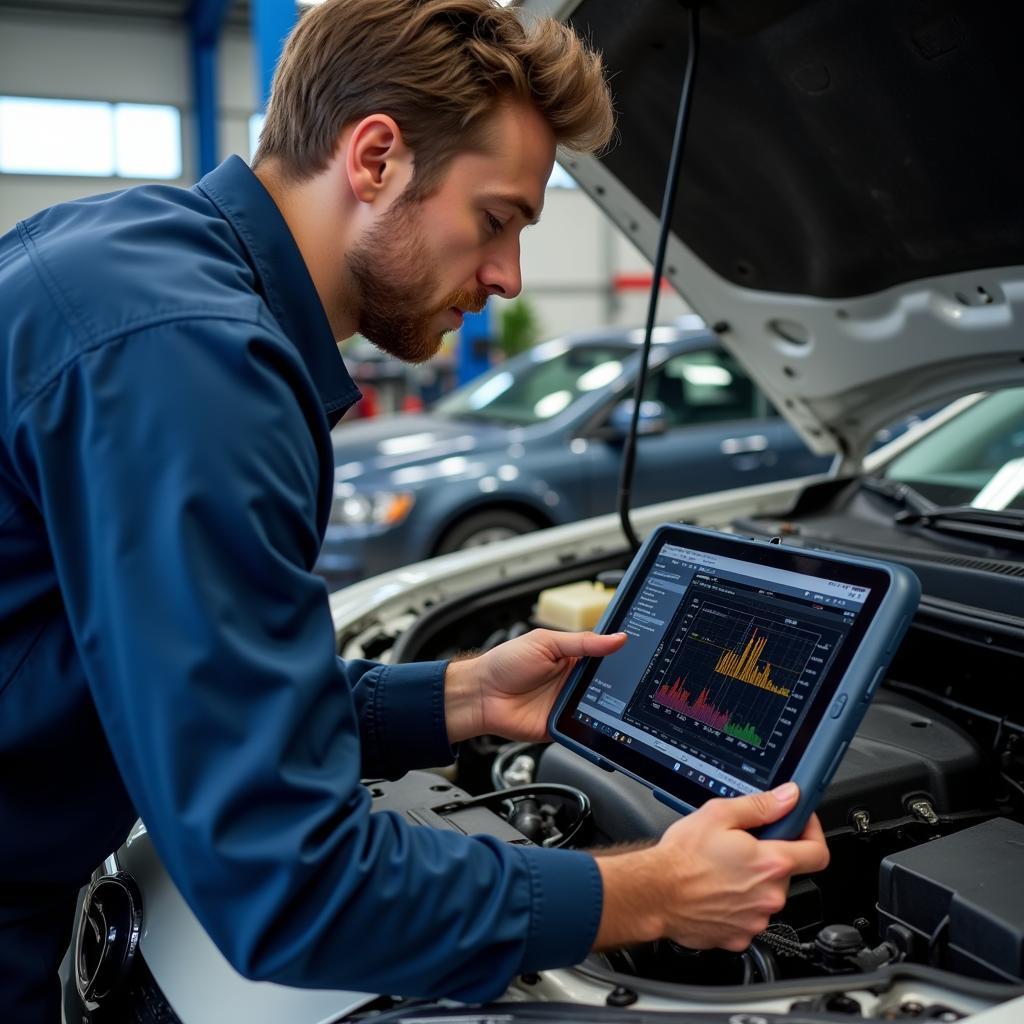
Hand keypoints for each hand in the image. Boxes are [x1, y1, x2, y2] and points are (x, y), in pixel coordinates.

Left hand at [443, 628, 626, 743]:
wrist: (481, 695)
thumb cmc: (505, 663)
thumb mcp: (545, 642)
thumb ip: (582, 642)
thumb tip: (617, 637)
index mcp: (573, 657)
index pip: (606, 656)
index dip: (622, 656)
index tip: (642, 654)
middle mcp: (574, 681)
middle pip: (609, 685)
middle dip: (622, 684)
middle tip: (636, 681)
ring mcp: (569, 705)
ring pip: (602, 709)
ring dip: (610, 707)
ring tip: (620, 702)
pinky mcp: (563, 726)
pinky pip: (585, 731)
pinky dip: (594, 729)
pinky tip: (601, 724)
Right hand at [595, 783, 829, 951]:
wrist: (654, 893)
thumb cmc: (682, 857)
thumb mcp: (719, 814)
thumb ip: (761, 806)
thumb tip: (789, 797)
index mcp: (771, 863)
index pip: (818, 852)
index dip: (812, 832)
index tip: (799, 823)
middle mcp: (770, 895)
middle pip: (786, 871)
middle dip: (769, 855)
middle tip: (741, 843)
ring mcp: (756, 920)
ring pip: (766, 894)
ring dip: (752, 881)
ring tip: (721, 868)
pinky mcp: (740, 936)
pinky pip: (748, 915)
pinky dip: (737, 903)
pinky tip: (715, 890)